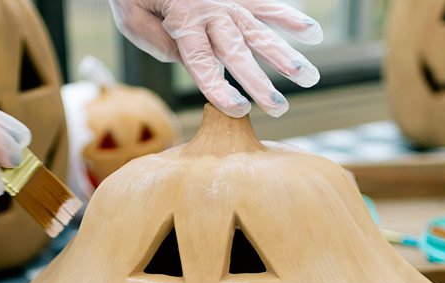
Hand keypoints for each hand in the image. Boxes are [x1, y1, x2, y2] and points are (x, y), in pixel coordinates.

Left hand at [109, 0, 322, 117]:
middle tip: (279, 108)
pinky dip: (289, 17)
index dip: (220, 87)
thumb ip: (157, 42)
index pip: (202, 61)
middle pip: (237, 52)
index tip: (239, 110)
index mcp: (183, 20)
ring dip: (284, 55)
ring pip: (258, 32)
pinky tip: (312, 33)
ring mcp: (226, 2)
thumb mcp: (131, 17)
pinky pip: (264, 5)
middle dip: (259, 82)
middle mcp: (210, 11)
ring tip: (308, 77)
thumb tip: (189, 62)